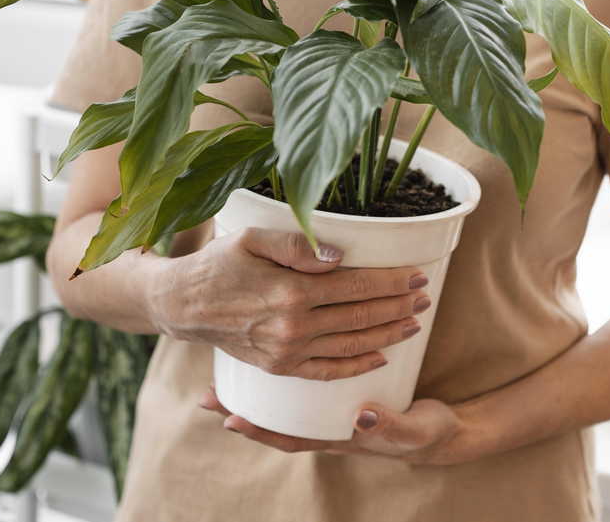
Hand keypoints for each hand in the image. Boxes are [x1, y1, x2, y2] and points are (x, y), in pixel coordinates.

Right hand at [146, 227, 430, 380]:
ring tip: (413, 322)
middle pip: (361, 317)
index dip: (390, 281)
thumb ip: (296, 246)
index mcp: (291, 292)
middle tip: (425, 296)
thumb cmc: (218, 264)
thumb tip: (339, 256)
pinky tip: (380, 356)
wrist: (184, 305)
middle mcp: (293, 327)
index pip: (356, 286)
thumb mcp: (251, 239)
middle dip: (398, 306)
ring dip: (388, 334)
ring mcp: (287, 352)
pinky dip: (357, 365)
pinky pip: (327, 371)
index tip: (416, 275)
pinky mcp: (280, 367)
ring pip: (351, 345)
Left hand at [200, 387, 479, 465]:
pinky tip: (268, 350)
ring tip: (218, 374)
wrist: (446, 428)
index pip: (290, 438)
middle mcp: (327, 425)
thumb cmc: (428, 432)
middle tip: (205, 397)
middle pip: (277, 419)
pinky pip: (305, 381)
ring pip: (285, 402)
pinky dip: (284, 372)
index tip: (227, 421)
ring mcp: (331, 409)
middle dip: (242, 408)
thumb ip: (391, 426)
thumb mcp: (415, 430)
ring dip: (253, 389)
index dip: (259, 430)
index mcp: (338, 437)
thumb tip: (360, 417)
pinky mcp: (342, 388)